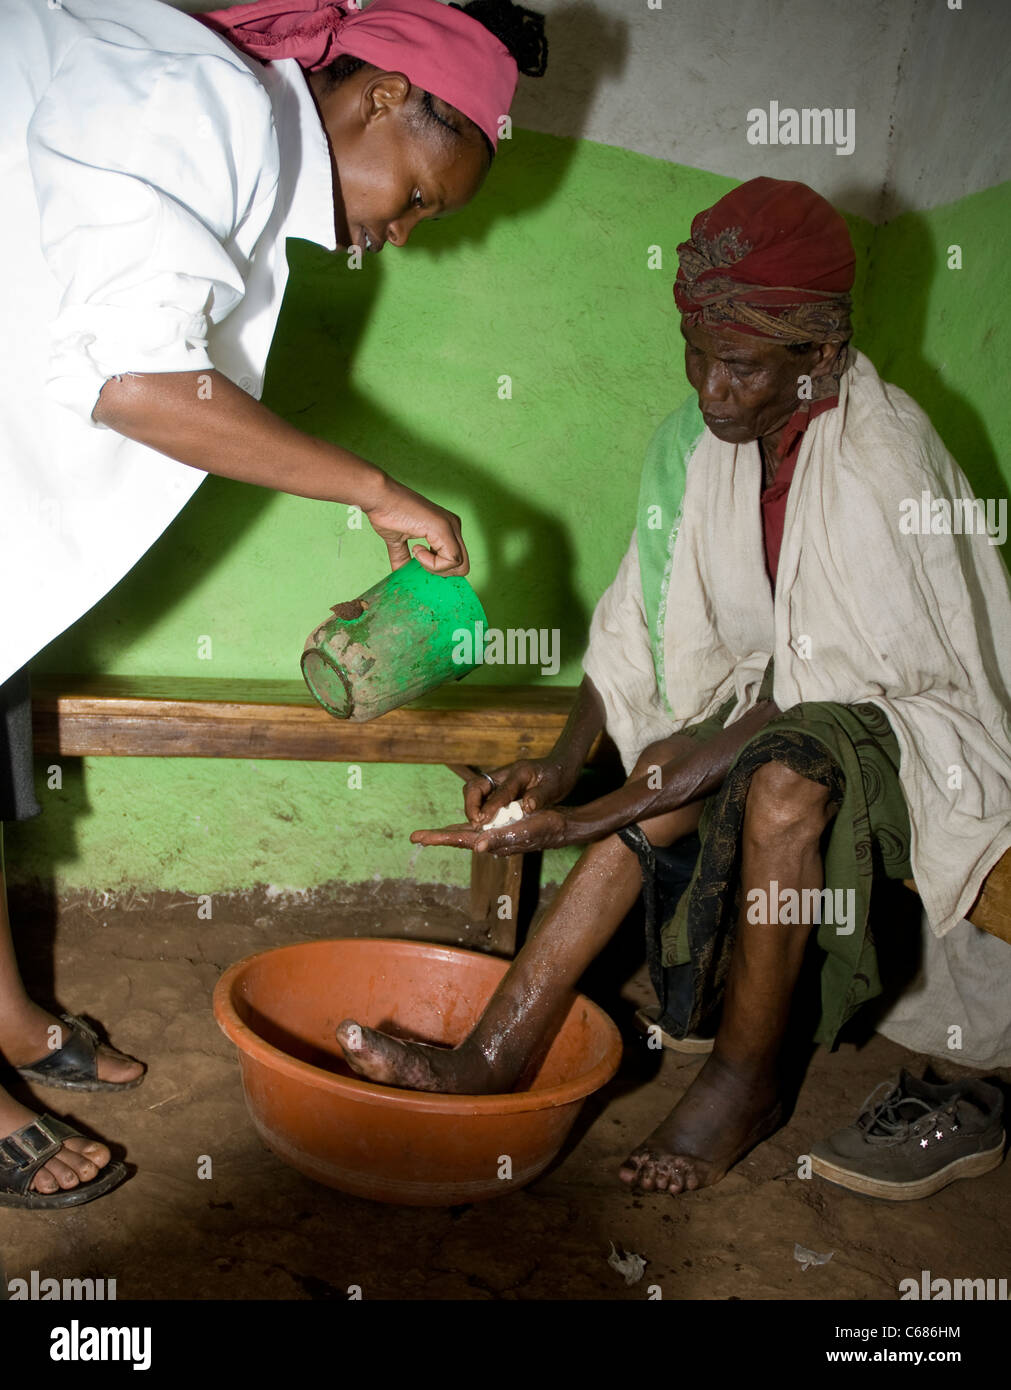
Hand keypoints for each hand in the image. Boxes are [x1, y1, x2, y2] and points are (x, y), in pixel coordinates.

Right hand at [364, 474, 467, 575]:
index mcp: (446, 528)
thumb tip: (400, 574)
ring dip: (435, 568)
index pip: (455, 561)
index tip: (418, 562)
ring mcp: (451, 526)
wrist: (379, 498)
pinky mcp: (444, 528)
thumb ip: (403, 558)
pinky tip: (416, 549)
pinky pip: (451, 560)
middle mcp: (453, 526)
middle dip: (439, 572)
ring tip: (416, 552)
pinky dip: (433, 564)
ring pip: (459, 565)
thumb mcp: (398, 541)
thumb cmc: (387, 513)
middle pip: (462, 566)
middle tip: (419, 561)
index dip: (438, 569)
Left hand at [411, 806, 589, 855]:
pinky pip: (478, 828)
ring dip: (447, 834)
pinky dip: (465, 827)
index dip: (438, 838)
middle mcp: (489, 841)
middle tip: (415, 836)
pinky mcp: (501, 829)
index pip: (458, 840)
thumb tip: (477, 846)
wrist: (560, 827)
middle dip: (437, 837)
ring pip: (465, 834)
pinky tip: (462, 826)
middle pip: (457, 839)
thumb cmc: (543, 829)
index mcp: (490, 842)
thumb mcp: (522, 831)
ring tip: (431, 834)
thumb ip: (501, 839)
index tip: (418, 837)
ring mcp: (494, 836)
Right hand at [464, 757, 579, 825]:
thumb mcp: (554, 786)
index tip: (481, 821)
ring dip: (472, 808)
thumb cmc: (559, 776)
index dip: (490, 807)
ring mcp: (499, 780)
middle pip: (475, 786)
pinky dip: (479, 810)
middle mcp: (504, 774)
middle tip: (476, 824)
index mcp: (519, 772)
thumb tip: (527, 807)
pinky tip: (484, 823)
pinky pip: (482, 798)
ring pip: (475, 791)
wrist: (559, 766)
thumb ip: (540, 796)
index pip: (500, 790)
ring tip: (478, 826)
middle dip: (471, 805)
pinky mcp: (498, 788)